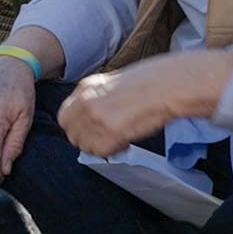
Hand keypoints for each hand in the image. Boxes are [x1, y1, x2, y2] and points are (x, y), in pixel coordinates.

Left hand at [57, 50, 232, 156]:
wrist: (168, 84)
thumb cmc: (149, 81)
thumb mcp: (111, 83)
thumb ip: (96, 99)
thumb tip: (90, 118)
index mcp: (86, 87)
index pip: (64, 117)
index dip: (77, 128)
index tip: (91, 131)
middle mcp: (86, 101)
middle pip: (71, 134)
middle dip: (86, 140)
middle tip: (105, 139)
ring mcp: (97, 116)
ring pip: (85, 146)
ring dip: (100, 147)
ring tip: (118, 139)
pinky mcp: (111, 131)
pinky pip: (101, 152)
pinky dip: (113, 151)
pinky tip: (126, 141)